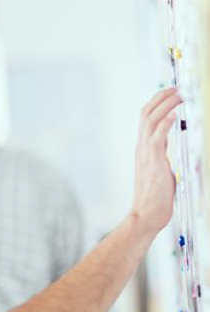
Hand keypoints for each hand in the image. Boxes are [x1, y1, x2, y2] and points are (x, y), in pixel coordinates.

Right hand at [132, 88, 181, 232]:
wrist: (146, 214)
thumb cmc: (154, 196)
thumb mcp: (160, 169)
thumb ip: (162, 154)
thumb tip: (170, 144)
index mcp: (143, 149)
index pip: (147, 118)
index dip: (158, 103)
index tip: (171, 93)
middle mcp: (142, 148)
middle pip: (147, 114)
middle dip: (162, 98)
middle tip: (178, 88)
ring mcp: (146, 154)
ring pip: (151, 121)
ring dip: (166, 105)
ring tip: (179, 95)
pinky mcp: (153, 162)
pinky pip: (157, 137)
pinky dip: (165, 123)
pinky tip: (174, 114)